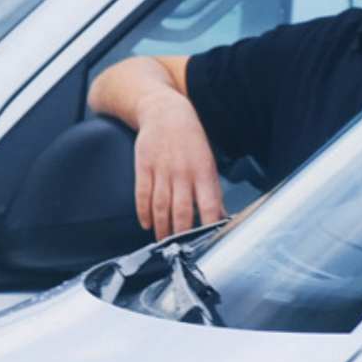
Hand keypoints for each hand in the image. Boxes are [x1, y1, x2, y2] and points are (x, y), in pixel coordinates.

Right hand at [132, 89, 226, 239]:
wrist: (164, 112)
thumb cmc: (190, 139)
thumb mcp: (208, 161)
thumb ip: (211, 189)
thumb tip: (219, 216)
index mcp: (203, 171)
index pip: (209, 204)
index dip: (209, 224)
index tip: (208, 241)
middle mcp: (182, 172)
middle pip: (182, 210)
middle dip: (181, 234)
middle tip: (180, 249)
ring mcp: (161, 170)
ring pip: (161, 206)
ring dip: (162, 227)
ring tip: (163, 242)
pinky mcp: (144, 167)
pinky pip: (142, 194)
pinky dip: (143, 212)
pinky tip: (146, 223)